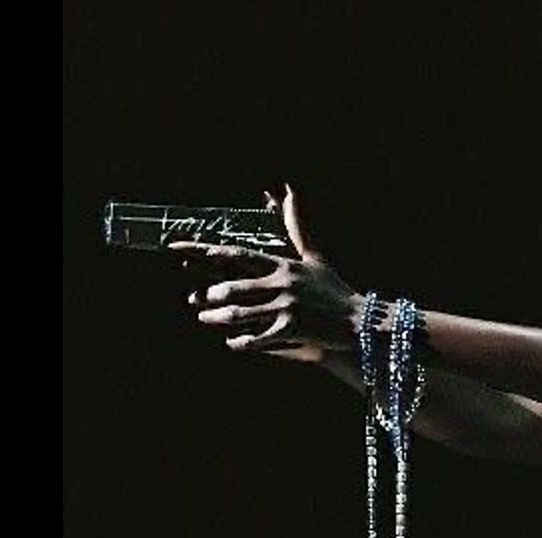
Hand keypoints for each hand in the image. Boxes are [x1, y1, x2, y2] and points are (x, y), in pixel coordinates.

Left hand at [170, 183, 364, 354]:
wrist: (360, 320)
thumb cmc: (334, 289)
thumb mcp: (314, 257)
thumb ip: (297, 227)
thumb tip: (289, 191)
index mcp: (284, 264)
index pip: (239, 255)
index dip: (207, 252)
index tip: (180, 249)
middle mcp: (283, 283)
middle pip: (234, 286)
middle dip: (211, 294)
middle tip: (195, 299)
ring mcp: (287, 307)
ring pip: (240, 313)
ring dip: (218, 318)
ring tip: (205, 318)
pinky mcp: (292, 330)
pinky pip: (256, 338)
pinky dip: (240, 341)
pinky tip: (232, 342)